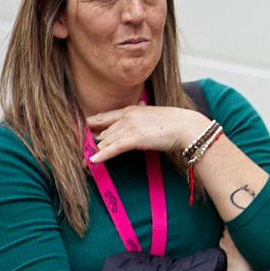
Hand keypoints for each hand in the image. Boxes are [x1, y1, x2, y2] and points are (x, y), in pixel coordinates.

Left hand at [85, 104, 209, 161]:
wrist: (187, 127)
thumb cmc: (176, 123)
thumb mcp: (155, 116)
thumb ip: (144, 117)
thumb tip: (138, 119)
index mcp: (132, 109)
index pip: (106, 117)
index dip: (92, 124)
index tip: (82, 129)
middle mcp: (127, 116)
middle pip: (104, 131)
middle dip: (92, 143)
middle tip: (82, 152)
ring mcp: (130, 127)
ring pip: (107, 140)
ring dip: (95, 151)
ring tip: (83, 161)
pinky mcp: (135, 139)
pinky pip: (114, 148)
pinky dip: (102, 154)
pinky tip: (93, 161)